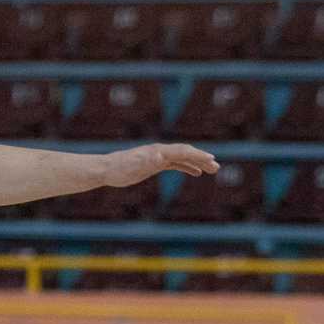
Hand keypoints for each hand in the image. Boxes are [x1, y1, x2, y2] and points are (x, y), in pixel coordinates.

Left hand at [101, 143, 218, 187]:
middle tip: (216, 167)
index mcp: (158, 152)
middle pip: (186, 153)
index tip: (211, 160)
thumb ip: (147, 161)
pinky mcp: (155, 164)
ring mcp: (159, 157)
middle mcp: (160, 152)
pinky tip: (196, 172)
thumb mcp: (133, 167)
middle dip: (202, 159)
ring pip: (183, 158)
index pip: (182, 152)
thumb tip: (160, 156)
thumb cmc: (119, 169)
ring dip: (198, 162)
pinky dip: (187, 167)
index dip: (197, 156)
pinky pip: (176, 164)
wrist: (107, 169)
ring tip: (212, 169)